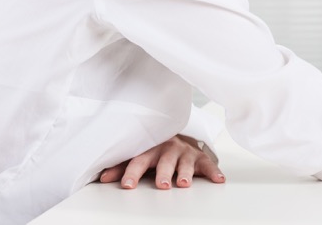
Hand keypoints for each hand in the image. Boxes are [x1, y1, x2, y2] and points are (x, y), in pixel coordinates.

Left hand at [98, 135, 224, 189]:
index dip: (132, 172)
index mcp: (151, 148)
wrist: (178, 135)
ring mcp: (185, 152)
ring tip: (183, 183)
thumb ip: (122, 166)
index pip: (139, 160)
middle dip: (163, 173)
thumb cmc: (155, 149)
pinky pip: (209, 164)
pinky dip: (214, 172)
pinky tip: (219, 180)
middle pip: (164, 161)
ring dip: (185, 172)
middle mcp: (169, 148)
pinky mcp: (200, 157)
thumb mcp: (138, 155)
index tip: (126, 185)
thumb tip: (102, 178)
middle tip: (161, 185)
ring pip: (185, 163)